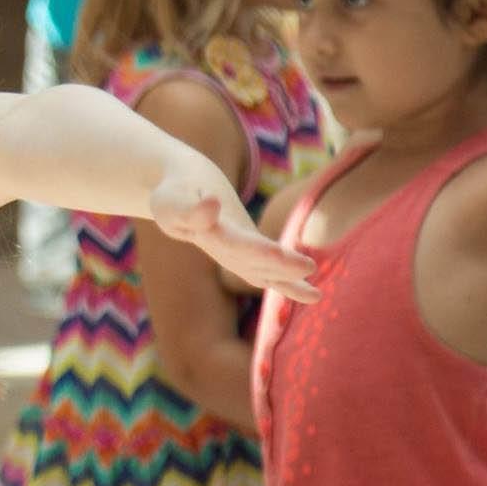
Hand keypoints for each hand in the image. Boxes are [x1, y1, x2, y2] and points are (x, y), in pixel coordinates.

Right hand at [151, 158, 318, 302]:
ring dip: (288, 279)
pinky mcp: (249, 253)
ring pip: (263, 270)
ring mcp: (235, 256)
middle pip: (252, 261)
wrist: (181, 193)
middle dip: (279, 265)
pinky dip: (290, 286)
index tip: (274, 249)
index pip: (230, 242)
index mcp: (204, 234)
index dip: (250, 245)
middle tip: (306, 266)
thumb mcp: (172, 198)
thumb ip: (188, 209)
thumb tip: (213, 205)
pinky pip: (269, 273)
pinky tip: (314, 295)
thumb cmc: (175, 191)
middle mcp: (222, 252)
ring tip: (314, 292)